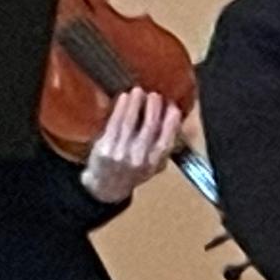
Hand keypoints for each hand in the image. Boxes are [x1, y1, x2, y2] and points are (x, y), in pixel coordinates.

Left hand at [81, 89, 184, 203]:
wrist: (105, 188)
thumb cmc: (131, 172)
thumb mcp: (153, 166)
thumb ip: (163, 146)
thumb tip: (175, 121)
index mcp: (154, 163)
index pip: (166, 140)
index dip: (171, 122)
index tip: (173, 107)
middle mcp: (138, 159)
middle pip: (149, 129)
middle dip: (153, 109)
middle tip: (156, 95)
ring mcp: (120, 153)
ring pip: (130, 123)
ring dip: (135, 104)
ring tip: (139, 91)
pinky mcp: (104, 147)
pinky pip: (114, 123)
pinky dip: (120, 109)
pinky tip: (123, 98)